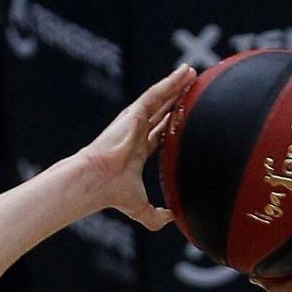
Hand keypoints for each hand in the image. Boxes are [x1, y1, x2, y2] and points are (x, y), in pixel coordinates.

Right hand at [80, 63, 194, 226]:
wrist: (97, 181)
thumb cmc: (113, 194)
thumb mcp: (141, 208)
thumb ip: (156, 216)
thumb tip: (173, 219)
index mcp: (136, 152)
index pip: (158, 134)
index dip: (171, 125)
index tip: (185, 118)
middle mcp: (135, 133)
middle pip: (161, 112)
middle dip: (175, 100)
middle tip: (192, 89)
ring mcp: (134, 121)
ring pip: (161, 98)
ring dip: (177, 85)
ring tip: (193, 73)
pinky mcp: (134, 112)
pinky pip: (157, 92)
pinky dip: (172, 81)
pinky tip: (186, 72)